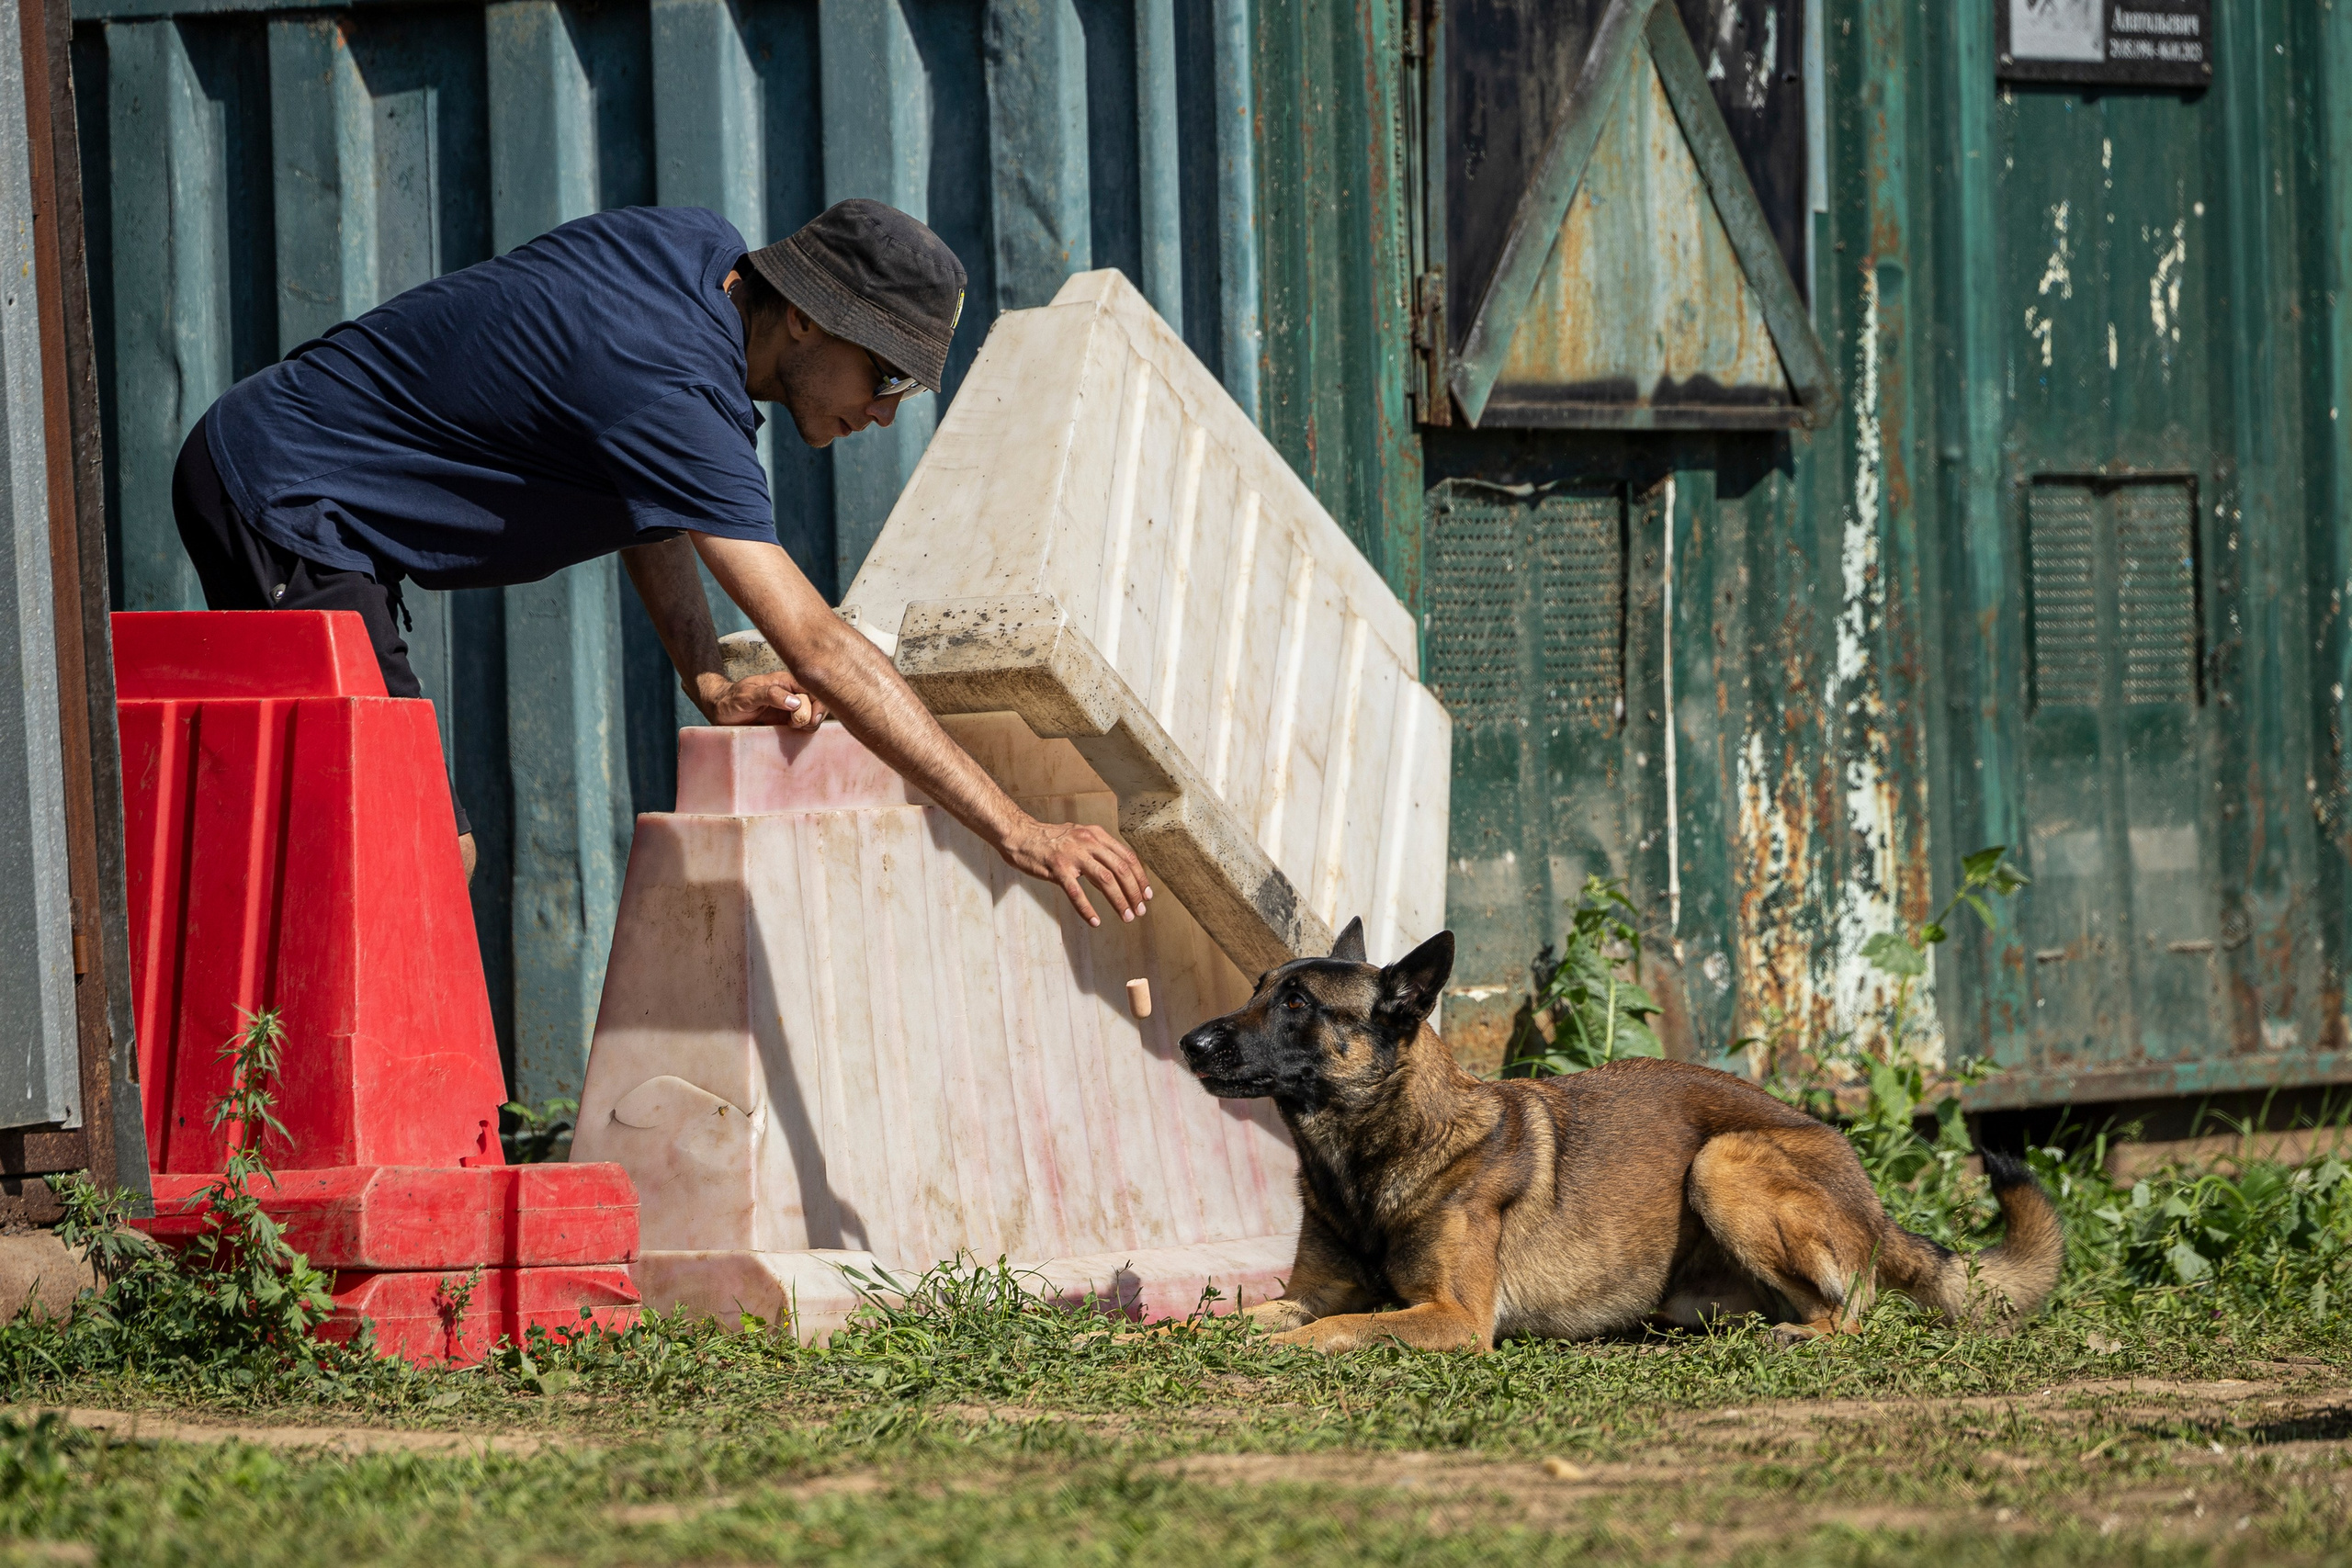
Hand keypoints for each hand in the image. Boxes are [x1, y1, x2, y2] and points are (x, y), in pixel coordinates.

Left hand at [702, 671, 825, 729]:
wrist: (721, 711)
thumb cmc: (732, 699)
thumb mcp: (748, 695)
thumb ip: (770, 695)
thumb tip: (795, 702)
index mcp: (786, 682)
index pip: (813, 688)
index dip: (817, 703)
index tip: (810, 718)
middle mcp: (792, 694)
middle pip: (817, 703)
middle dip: (814, 716)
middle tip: (799, 725)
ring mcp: (790, 709)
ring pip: (812, 716)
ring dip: (808, 725)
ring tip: (793, 728)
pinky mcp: (787, 723)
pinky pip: (803, 727)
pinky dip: (803, 732)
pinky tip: (792, 733)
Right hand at [1001, 816, 1153, 926]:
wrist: (1020, 835)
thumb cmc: (1050, 840)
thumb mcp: (1080, 837)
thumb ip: (1098, 852)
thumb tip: (1118, 873)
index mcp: (1096, 835)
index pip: (1127, 857)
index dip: (1140, 878)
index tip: (1147, 895)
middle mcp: (1088, 842)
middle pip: (1121, 870)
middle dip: (1134, 893)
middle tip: (1140, 911)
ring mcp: (1073, 855)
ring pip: (1105, 880)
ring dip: (1119, 901)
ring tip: (1126, 916)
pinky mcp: (1057, 868)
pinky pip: (1076, 892)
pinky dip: (1087, 909)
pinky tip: (1095, 920)